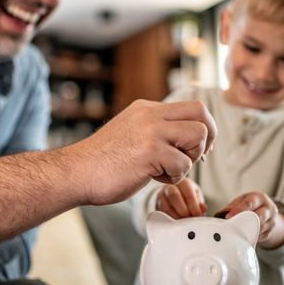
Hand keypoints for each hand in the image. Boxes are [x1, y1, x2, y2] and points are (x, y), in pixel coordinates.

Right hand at [71, 99, 215, 205]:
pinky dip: (173, 178)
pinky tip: (152, 177)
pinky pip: (183, 165)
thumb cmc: (101, 162)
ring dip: (190, 159)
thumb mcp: (131, 133)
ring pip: (198, 136)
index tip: (197, 148)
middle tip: (194, 157)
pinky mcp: (151, 151)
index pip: (191, 106)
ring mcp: (152, 131)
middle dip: (207, 138)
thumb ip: (155, 131)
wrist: (76, 172)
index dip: (203, 127)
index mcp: (147, 108)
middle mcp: (151, 114)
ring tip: (167, 169)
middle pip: (201, 113)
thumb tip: (184, 141)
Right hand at [156, 178, 205, 218]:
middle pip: (174, 196)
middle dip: (183, 210)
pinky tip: (176, 223)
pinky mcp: (157, 205)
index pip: (187, 192)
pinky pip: (161, 214)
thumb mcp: (195, 195)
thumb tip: (203, 208)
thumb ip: (199, 202)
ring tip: (184, 223)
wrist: (172, 193)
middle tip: (189, 219)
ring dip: (176, 217)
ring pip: (166, 206)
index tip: (197, 214)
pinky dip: (170, 220)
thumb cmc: (187, 195)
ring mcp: (161, 195)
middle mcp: (170, 187)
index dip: (193, 205)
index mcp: (183, 182)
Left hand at [215, 191, 283, 248]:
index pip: (250, 203)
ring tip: (235, 232)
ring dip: (246, 231)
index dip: (239, 210)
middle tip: (231, 226)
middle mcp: (269, 208)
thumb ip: (233, 206)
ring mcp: (271, 221)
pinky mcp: (270, 233)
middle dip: (244, 222)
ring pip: (258, 229)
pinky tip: (243, 236)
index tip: (228, 216)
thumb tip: (221, 215)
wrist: (267, 211)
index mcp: (260, 198)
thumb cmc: (251, 204)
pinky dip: (250, 237)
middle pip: (258, 216)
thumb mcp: (243, 201)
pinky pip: (259, 237)